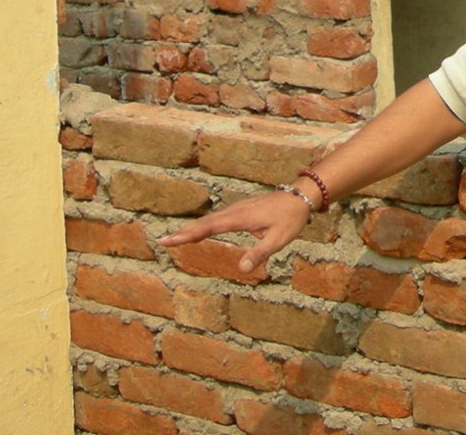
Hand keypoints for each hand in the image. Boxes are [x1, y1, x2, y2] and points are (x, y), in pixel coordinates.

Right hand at [159, 189, 311, 272]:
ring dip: (193, 228)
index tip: (170, 239)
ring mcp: (238, 209)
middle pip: (205, 222)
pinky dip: (205, 224)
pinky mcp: (242, 210)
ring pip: (211, 219)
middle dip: (184, 232)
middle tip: (164, 241)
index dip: (189, 235)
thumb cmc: (291, 218)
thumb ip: (260, 253)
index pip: (209, 227)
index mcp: (241, 218)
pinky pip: (219, 218)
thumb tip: (241, 269)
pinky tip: (200, 230)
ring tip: (175, 238)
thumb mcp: (279, 239)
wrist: (301, 196)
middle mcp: (236, 211)